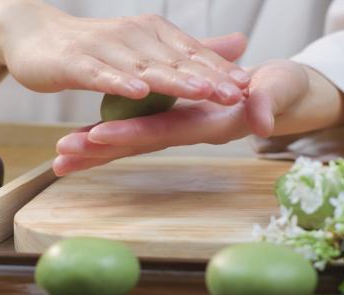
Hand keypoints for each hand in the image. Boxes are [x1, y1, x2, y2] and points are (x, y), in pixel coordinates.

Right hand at [0, 0, 249, 103]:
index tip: (251, 85)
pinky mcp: (77, 63)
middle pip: (175, 60)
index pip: (192, 54)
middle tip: (239, 92)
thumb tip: (239, 45)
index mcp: (153, 35)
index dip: (221, 69)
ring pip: (144, 66)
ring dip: (174, 79)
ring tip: (202, 91)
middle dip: (208, 76)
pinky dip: (119, 82)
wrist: (36, 37)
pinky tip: (138, 92)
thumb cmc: (94, 48)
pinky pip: (101, 74)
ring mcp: (105, 49)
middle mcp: (133, 37)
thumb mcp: (145, 47)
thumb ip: (188, 50)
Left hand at [53, 59, 343, 175]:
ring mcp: (179, 128)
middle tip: (62, 155)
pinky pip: (138, 131)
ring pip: (132, 141)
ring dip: (95, 149)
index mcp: (208, 122)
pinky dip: (109, 138)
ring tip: (60, 156)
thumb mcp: (281, 90)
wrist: (283, 94)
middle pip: (138, 143)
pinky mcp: (175, 122)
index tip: (98, 135)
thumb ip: (269, 101)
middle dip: (99, 149)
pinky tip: (83, 142)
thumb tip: (262, 121)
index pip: (164, 130)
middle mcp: (188, 130)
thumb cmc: (283, 89)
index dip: (132, 132)